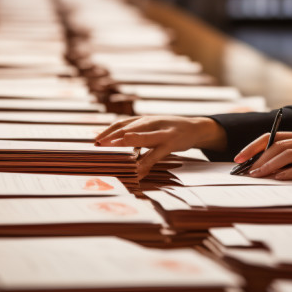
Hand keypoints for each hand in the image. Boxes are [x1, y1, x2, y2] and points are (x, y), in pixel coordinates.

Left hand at [95, 116, 226, 178]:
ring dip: (127, 144)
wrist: (196, 127)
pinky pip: (155, 155)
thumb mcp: (153, 127)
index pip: (122, 123)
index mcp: (144, 119)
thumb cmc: (170, 129)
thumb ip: (137, 132)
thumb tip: (117, 140)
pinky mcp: (171, 143)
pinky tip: (137, 171)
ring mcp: (162, 133)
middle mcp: (151, 123)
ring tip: (115, 153)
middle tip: (98, 145)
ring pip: (142, 138)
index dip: (107, 131)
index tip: (95, 140)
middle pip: (128, 128)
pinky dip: (145, 163)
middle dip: (112, 137)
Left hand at [236, 131, 291, 186]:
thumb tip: (277, 160)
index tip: (241, 156)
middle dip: (256, 157)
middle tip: (244, 169)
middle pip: (276, 145)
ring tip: (257, 175)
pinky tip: (278, 179)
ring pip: (287, 155)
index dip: (255, 145)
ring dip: (269, 165)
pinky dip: (288, 173)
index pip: (274, 136)